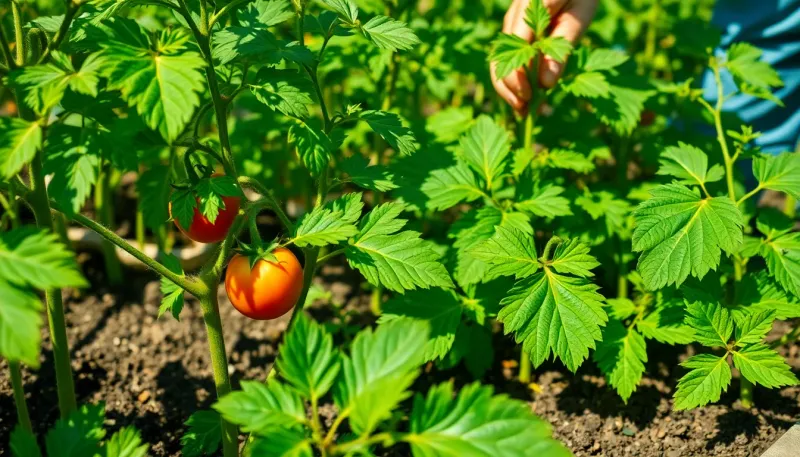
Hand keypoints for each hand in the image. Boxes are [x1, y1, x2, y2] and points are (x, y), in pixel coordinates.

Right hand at [491, 0, 597, 115]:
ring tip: (521, 110)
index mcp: (531, 4)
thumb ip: (562, 49)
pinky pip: (507, 56)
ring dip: (508, 86)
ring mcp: (511, 22)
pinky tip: (522, 98)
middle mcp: (514, 13)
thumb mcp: (580, 18)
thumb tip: (546, 85)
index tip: (528, 97)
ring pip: (499, 59)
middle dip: (508, 86)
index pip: (516, 46)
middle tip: (523, 111)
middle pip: (499, 56)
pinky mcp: (514, 30)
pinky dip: (513, 79)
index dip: (517, 75)